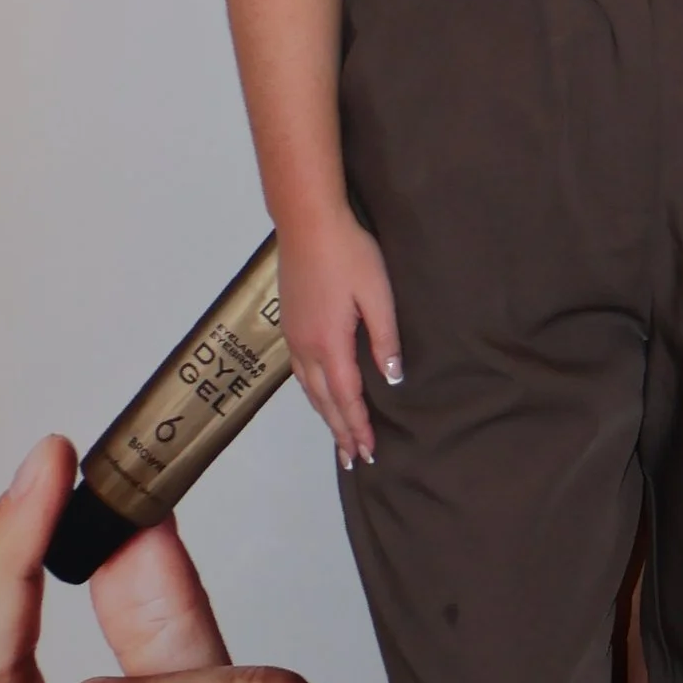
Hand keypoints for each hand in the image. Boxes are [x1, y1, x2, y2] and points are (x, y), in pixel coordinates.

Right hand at [278, 209, 401, 465]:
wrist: (307, 222)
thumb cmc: (349, 253)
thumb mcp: (377, 294)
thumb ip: (385, 339)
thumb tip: (393, 379)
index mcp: (329, 344)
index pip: (346, 397)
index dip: (358, 426)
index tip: (369, 452)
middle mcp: (305, 347)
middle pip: (323, 401)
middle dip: (340, 431)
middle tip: (354, 459)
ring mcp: (293, 335)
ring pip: (308, 389)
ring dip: (325, 415)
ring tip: (338, 436)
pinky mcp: (289, 323)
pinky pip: (300, 372)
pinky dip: (313, 393)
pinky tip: (319, 394)